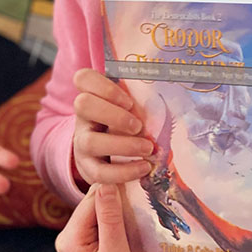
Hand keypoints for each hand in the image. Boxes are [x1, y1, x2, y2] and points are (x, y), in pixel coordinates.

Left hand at [55, 183, 159, 251]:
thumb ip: (110, 219)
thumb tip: (106, 183)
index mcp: (68, 240)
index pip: (89, 202)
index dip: (112, 188)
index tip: (135, 177)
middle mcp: (69, 238)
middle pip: (93, 203)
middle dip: (115, 197)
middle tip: (141, 188)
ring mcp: (81, 241)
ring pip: (101, 210)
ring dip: (119, 206)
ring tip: (140, 201)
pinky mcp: (94, 244)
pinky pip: (105, 220)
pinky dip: (120, 216)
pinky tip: (135, 215)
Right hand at [72, 68, 152, 185]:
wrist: (108, 157)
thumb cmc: (126, 124)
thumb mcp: (129, 108)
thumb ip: (140, 99)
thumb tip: (170, 95)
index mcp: (92, 96)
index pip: (83, 78)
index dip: (104, 86)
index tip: (128, 100)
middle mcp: (83, 117)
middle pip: (82, 104)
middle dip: (114, 114)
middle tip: (138, 125)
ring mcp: (81, 142)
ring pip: (90, 141)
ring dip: (123, 145)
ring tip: (147, 148)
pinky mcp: (88, 168)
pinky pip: (99, 172)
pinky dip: (124, 171)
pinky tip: (143, 167)